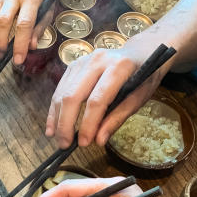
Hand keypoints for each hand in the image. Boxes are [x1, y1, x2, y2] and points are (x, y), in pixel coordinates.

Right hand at [46, 33, 176, 147]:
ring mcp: (82, 61)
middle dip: (66, 123)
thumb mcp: (139, 98)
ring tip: (58, 138)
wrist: (140, 52)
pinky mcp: (73, 65)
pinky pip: (59, 89)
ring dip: (57, 118)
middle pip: (73, 95)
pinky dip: (54, 109)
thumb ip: (118, 118)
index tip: (84, 143)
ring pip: (62, 93)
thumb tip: (99, 140)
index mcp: (119, 67)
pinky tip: (52, 126)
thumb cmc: (143, 76)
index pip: (97, 99)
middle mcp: (97, 60)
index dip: (88, 124)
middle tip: (65, 144)